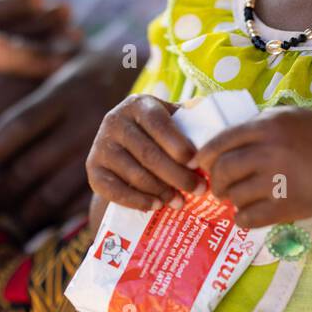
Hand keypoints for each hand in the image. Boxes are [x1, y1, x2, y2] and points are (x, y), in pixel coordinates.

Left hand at [0, 51, 133, 231]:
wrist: (147, 75)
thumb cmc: (88, 67)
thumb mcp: (57, 54)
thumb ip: (16, 52)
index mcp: (61, 93)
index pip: (18, 125)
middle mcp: (79, 120)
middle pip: (32, 163)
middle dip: (4, 189)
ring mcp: (101, 144)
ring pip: (57, 187)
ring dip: (30, 209)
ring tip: (10, 220)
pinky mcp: (120, 164)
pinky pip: (86, 197)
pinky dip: (63, 214)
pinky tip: (46, 222)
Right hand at [85, 94, 203, 211]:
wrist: (122, 149)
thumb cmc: (159, 133)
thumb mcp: (172, 119)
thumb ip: (191, 119)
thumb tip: (218, 124)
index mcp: (138, 104)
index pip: (158, 123)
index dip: (178, 144)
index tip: (197, 162)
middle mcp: (115, 121)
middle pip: (149, 154)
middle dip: (177, 175)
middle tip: (199, 190)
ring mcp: (101, 146)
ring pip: (135, 174)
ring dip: (161, 191)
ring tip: (180, 201)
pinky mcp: (93, 171)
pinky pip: (116, 191)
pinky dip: (138, 201)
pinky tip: (156, 206)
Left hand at [190, 107, 311, 228]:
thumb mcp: (287, 116)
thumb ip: (257, 124)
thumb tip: (225, 138)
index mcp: (266, 127)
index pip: (221, 141)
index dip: (205, 155)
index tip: (200, 165)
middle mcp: (268, 152)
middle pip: (223, 170)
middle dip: (216, 181)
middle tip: (220, 187)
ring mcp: (276, 180)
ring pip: (235, 195)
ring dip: (232, 200)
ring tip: (239, 199)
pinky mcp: (285, 205)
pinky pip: (249, 218)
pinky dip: (242, 219)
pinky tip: (247, 215)